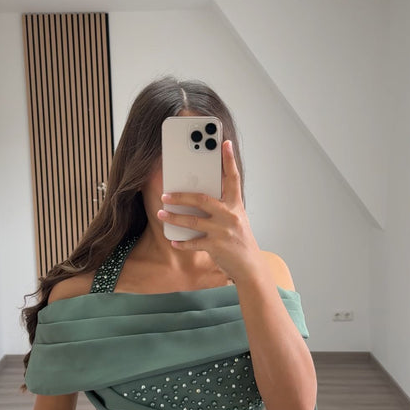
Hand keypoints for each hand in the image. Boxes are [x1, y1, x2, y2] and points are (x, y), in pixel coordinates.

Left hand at [157, 140, 261, 282]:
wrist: (249, 266)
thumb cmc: (238, 240)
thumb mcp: (235, 219)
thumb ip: (221, 206)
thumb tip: (196, 196)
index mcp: (235, 205)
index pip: (233, 178)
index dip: (229, 160)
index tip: (224, 142)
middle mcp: (230, 215)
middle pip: (202, 199)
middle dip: (181, 196)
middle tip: (165, 193)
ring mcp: (223, 231)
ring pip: (193, 221)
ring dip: (174, 217)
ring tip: (161, 213)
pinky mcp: (216, 247)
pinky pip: (194, 243)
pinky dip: (182, 243)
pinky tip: (173, 241)